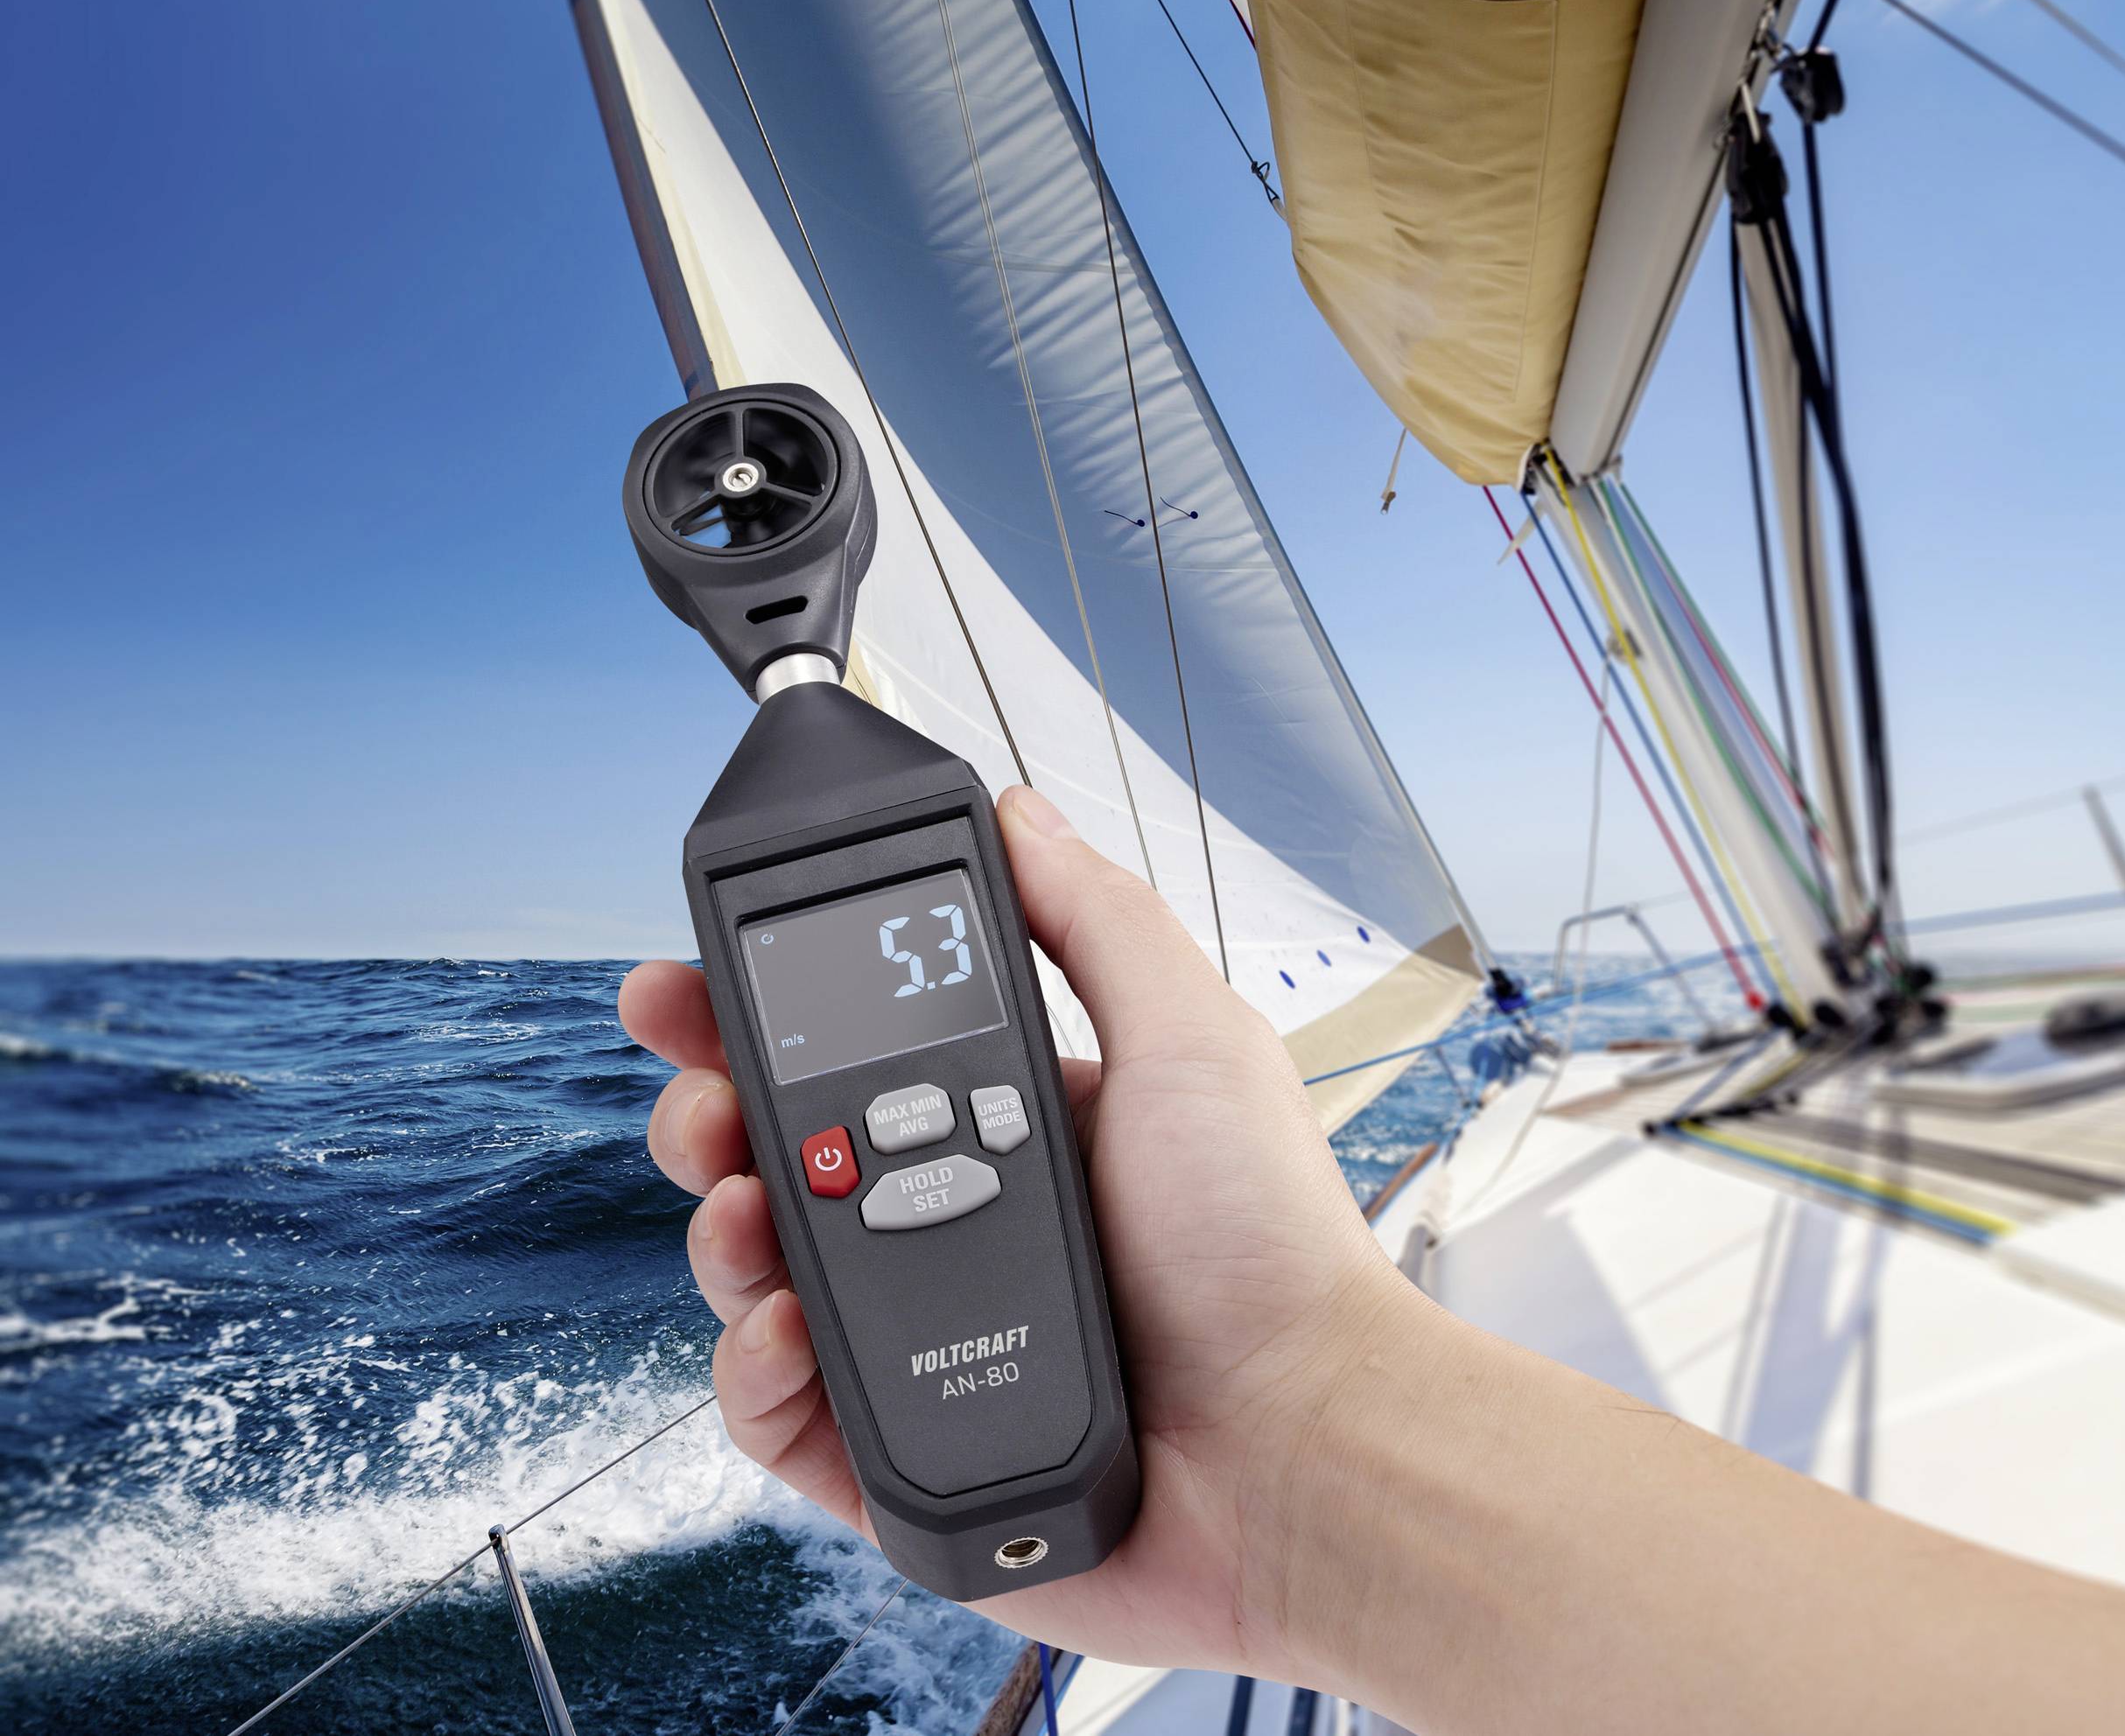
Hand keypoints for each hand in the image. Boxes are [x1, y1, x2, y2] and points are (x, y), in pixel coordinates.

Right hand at [620, 783, 1408, 1674]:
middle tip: (704, 1103)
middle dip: (709, 1115)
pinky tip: (783, 1330)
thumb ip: (1096, 922)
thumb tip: (1022, 814)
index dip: (757, 1017)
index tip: (686, 983)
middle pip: (776, 1158)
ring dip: (719, 1230)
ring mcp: (920, 1334)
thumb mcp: (1190, 1039)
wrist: (1298, 1441)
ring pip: (759, 1275)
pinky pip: (780, 1410)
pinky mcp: (899, 1448)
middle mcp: (953, 1221)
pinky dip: (754, 1370)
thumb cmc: (1267, 1247)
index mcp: (1009, 1122)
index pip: (850, 1055)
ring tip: (740, 1208)